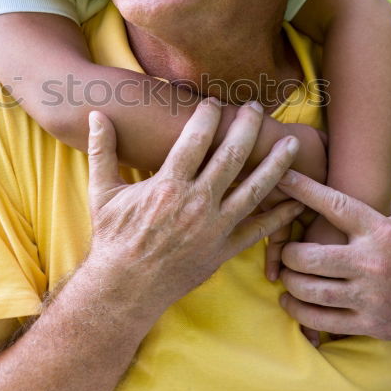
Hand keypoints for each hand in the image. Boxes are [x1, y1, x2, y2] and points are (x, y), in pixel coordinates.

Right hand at [87, 100, 303, 319]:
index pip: (196, 139)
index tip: (216, 102)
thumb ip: (101, 150)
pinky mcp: (224, 250)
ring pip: (254, 189)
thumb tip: (93, 115)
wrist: (124, 287)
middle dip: (248, 128)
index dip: (208, 115)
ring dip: (276, 164)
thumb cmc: (113, 238)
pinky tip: (297, 198)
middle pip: (232, 156)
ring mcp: (214, 227)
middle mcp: (196, 203)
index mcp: (168, 185)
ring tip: (290, 143)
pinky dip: (280, 214)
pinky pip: (259, 229)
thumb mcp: (102, 191)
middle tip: (258, 108)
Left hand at [274, 169, 390, 348]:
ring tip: (285, 276)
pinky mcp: (369, 324)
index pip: (336, 206)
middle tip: (284, 251)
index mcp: (380, 231)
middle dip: (289, 254)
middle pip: (312, 257)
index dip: (305, 191)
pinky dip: (299, 311)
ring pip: (312, 291)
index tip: (282, 179)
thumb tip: (344, 182)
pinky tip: (290, 302)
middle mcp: (373, 263)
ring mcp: (370, 296)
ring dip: (290, 283)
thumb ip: (375, 204)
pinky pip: (322, 320)